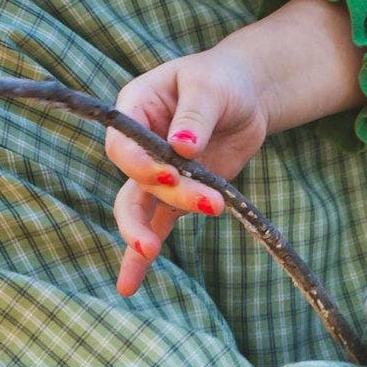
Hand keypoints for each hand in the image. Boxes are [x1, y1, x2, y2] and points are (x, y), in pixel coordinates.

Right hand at [105, 50, 273, 296]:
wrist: (243, 95)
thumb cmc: (223, 81)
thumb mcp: (211, 88)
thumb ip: (195, 117)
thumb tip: (182, 147)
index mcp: (134, 109)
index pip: (123, 144)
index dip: (141, 164)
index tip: (170, 172)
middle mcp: (137, 145)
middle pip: (132, 182)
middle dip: (152, 204)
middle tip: (183, 217)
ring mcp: (154, 173)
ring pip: (144, 207)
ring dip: (155, 229)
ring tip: (174, 238)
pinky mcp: (177, 195)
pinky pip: (158, 225)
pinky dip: (142, 256)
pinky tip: (129, 285)